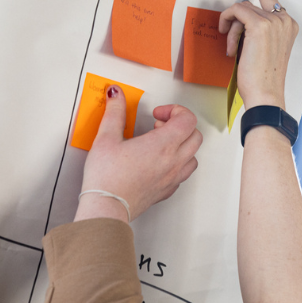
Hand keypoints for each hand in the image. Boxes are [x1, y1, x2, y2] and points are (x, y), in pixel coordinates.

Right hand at [75, 86, 201, 222]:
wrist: (107, 207)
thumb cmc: (107, 178)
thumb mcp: (106, 138)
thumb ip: (114, 112)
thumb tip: (116, 96)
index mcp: (163, 145)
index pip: (188, 119)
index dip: (175, 110)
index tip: (158, 113)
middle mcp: (173, 162)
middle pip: (195, 136)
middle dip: (180, 125)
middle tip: (159, 125)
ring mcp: (172, 178)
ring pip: (193, 157)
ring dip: (182, 145)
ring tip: (161, 144)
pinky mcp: (166, 191)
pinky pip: (183, 174)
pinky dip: (177, 164)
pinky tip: (159, 162)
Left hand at [219, 0, 297, 110]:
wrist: (266, 94)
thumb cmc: (264, 78)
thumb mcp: (265, 49)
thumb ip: (260, 30)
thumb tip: (241, 16)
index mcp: (289, 24)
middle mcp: (285, 19)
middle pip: (252, 5)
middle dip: (237, 24)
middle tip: (232, 45)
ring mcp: (274, 21)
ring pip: (242, 9)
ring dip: (232, 29)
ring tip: (233, 51)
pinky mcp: (260, 25)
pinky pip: (236, 11)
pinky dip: (227, 21)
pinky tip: (227, 39)